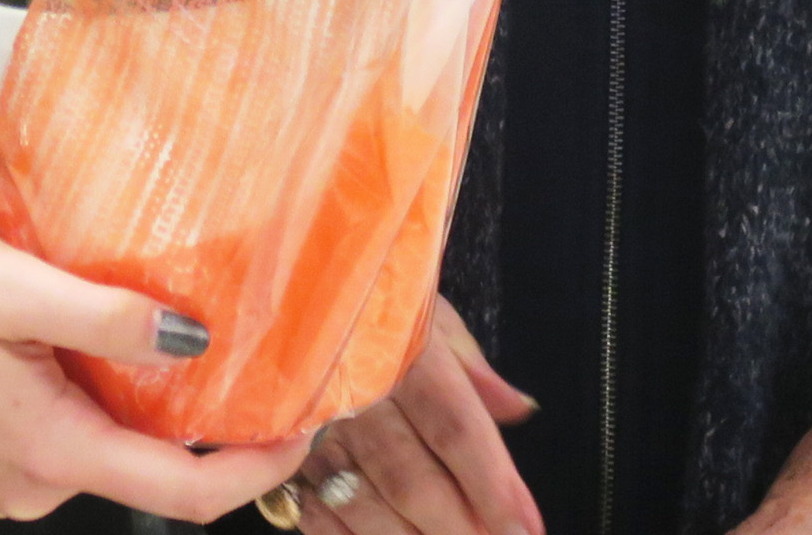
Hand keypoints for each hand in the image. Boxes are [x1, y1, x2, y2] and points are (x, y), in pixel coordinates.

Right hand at [0, 216, 312, 522]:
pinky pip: (69, 441)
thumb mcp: (17, 283)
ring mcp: (7, 479)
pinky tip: (102, 352)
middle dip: (207, 430)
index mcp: (50, 451)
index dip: (256, 470)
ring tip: (177, 339)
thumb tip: (196, 338)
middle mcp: (33, 485)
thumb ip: (110, 316)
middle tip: (252, 365)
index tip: (303, 431)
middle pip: (151, 474)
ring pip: (108, 453)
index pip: (185, 493)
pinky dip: (101, 406)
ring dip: (148, 410)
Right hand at [292, 298, 544, 534]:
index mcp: (397, 354)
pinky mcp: (285, 460)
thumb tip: (522, 408)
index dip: (493, 484)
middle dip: (457, 526)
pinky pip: (316, 517)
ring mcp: (312, 433)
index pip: (454, 428)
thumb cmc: (372, 311)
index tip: (526, 528)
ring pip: (365, 504)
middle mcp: (353, 395)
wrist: (289, 299)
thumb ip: (473, 368)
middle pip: (411, 478)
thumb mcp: (426, 315)